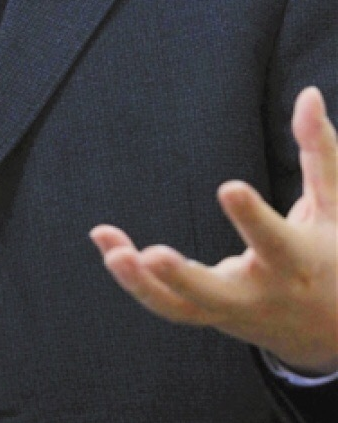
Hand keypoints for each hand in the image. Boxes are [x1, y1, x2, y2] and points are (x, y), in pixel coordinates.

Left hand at [90, 87, 337, 374]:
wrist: (334, 328)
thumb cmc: (333, 251)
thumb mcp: (334, 204)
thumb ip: (319, 150)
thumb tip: (309, 94)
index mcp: (298, 263)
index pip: (274, 242)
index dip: (252, 218)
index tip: (228, 187)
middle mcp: (262, 294)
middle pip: (218, 294)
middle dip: (185, 279)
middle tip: (152, 255)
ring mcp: (232, 312)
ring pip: (182, 308)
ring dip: (143, 285)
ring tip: (112, 252)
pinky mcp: (210, 317)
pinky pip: (167, 305)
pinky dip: (136, 281)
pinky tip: (107, 247)